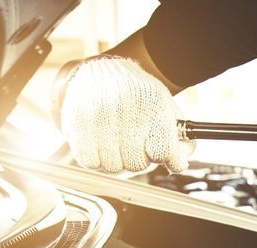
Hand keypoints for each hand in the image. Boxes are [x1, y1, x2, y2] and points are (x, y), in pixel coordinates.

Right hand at [57, 56, 193, 173]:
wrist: (101, 70)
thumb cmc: (138, 97)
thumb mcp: (165, 109)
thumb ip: (179, 139)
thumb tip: (179, 164)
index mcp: (153, 104)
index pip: (163, 151)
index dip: (164, 157)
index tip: (160, 152)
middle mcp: (125, 108)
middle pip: (137, 164)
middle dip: (138, 159)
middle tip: (134, 145)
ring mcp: (99, 116)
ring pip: (113, 166)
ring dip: (116, 161)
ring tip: (116, 144)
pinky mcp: (77, 122)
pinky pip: (89, 161)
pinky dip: (96, 159)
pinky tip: (100, 145)